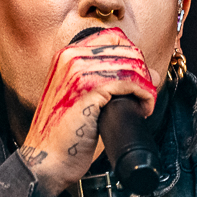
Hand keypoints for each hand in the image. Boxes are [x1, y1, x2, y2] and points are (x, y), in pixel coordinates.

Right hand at [19, 27, 157, 196]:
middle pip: (126, 50)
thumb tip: (151, 74)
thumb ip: (111, 81)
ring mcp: (79, 71)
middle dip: (143, 73)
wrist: (46, 159)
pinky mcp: (89, 90)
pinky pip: (129, 82)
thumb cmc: (64, 134)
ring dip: (146, 86)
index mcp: (67, 55)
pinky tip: (143, 109)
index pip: (113, 38)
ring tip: (144, 105)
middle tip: (145, 95)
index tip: (138, 78)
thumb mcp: (84, 99)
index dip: (133, 56)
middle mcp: (72, 57)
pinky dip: (144, 95)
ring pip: (131, 65)